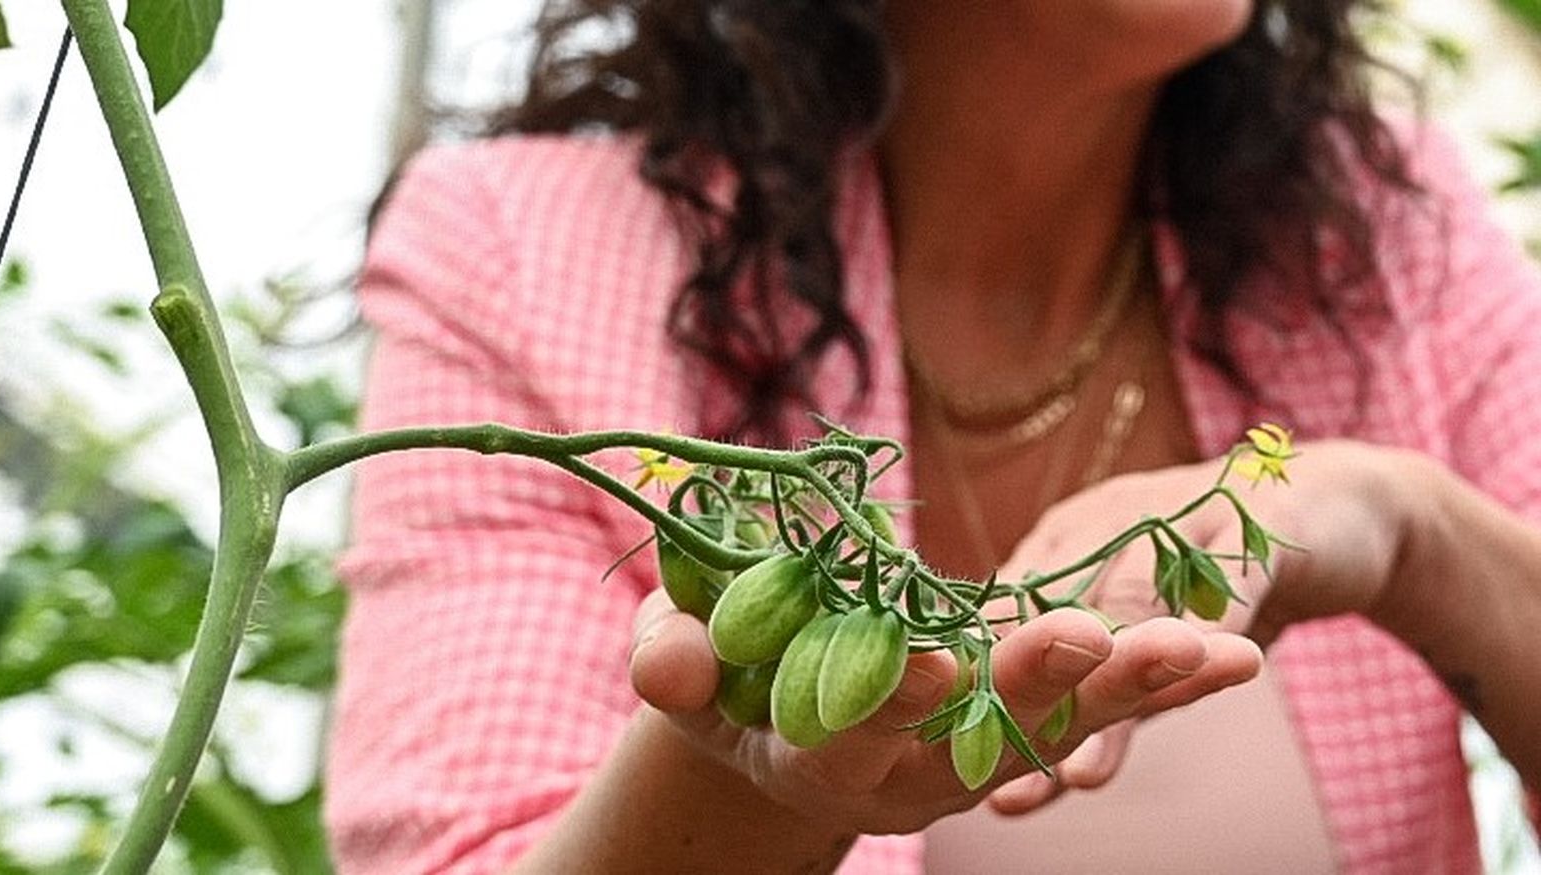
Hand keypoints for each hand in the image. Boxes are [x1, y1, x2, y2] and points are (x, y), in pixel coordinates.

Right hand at [627, 585, 1260, 835]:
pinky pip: (1100, 706)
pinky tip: (1235, 653)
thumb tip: (674, 665)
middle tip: (1085, 641)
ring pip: (1062, 729)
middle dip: (1033, 689)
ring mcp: (976, 745)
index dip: (891, 697)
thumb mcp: (677, 658)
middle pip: (979, 737)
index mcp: (820, 750)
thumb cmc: (721, 672)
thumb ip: (672, 659)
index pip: (856, 729)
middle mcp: (912, 764)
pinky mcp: (1023, 717)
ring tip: (1211, 651)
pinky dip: (1162, 684)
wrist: (779, 708)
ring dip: (1133, 690)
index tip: (935, 665)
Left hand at [982, 439, 1417, 814]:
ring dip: (1102, 686)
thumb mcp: (1140, 632)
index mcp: (1063, 546)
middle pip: (1053, 611)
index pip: (999, 616)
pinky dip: (1203, 642)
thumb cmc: (1217, 579)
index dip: (965, 679)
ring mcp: (1181, 521)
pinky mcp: (1260, 530)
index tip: (930, 745)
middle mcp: (1107, 527)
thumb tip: (1003, 788)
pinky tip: (1188, 690)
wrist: (1340, 507)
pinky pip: (1228, 589)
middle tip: (977, 764)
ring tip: (1071, 772)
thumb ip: (1081, 702)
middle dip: (1014, 688)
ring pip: (1131, 605)